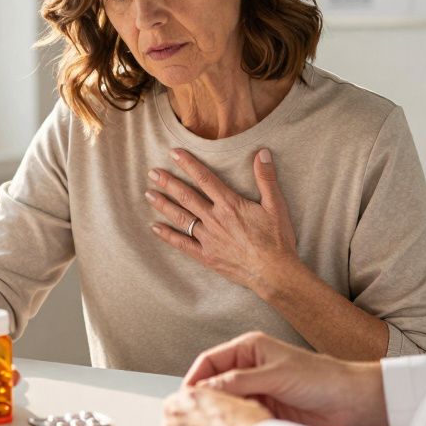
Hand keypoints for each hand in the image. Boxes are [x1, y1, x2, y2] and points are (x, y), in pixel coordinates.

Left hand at [146, 148, 299, 293]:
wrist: (274, 273)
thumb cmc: (277, 239)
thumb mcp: (276, 206)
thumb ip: (266, 178)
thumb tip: (263, 153)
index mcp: (230, 205)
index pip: (205, 179)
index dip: (188, 165)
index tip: (174, 154)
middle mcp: (215, 219)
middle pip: (187, 197)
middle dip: (168, 183)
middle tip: (152, 172)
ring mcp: (208, 239)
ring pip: (181, 218)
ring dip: (164, 205)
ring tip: (148, 194)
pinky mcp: (206, 256)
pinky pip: (182, 244)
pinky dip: (168, 236)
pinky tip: (155, 228)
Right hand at [183, 331, 386, 425]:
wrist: (349, 401)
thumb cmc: (319, 377)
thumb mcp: (274, 375)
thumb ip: (239, 381)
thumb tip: (206, 388)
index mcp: (249, 348)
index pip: (211, 360)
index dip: (195, 377)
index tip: (184, 397)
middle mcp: (249, 367)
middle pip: (215, 381)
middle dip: (203, 397)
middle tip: (191, 414)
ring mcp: (256, 389)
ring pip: (226, 401)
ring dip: (218, 412)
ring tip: (207, 425)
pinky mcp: (264, 409)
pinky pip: (240, 415)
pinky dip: (233, 423)